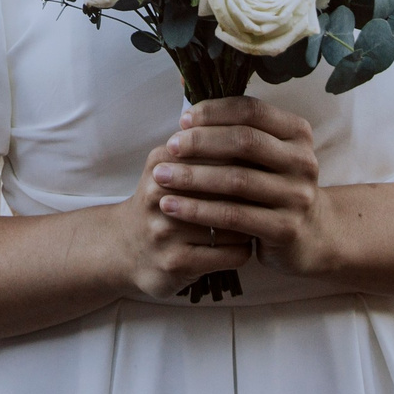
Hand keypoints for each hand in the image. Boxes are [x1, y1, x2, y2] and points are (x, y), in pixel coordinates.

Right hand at [112, 139, 254, 298]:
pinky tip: (243, 244)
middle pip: (227, 186)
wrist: (123, 249)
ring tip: (258, 220)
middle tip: (270, 194)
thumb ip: (201, 148)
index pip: (218, 152)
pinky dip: (244, 249)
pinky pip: (230, 254)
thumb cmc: (161, 203)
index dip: (248, 160)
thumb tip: (252, 130)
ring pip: (234, 222)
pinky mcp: (176, 262)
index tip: (266, 166)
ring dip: (251, 223)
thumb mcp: (169, 167)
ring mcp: (166, 231)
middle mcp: (160, 194)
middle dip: (253, 191)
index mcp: (162, 163)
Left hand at [150, 97, 330, 278]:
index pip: (251, 110)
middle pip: (245, 141)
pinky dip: (199, 210)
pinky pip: (234, 216)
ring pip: (237, 180)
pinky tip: (173, 206)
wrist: (308, 235)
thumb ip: (231, 126)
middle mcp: (303, 161)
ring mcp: (298, 196)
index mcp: (297, 132)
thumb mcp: (263, 153)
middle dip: (201, 142)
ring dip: (193, 177)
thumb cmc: (270, 184)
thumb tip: (183, 88)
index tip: (182, 121)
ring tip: (161, 176)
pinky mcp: (285, 229)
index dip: (214, 112)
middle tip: (169, 147)